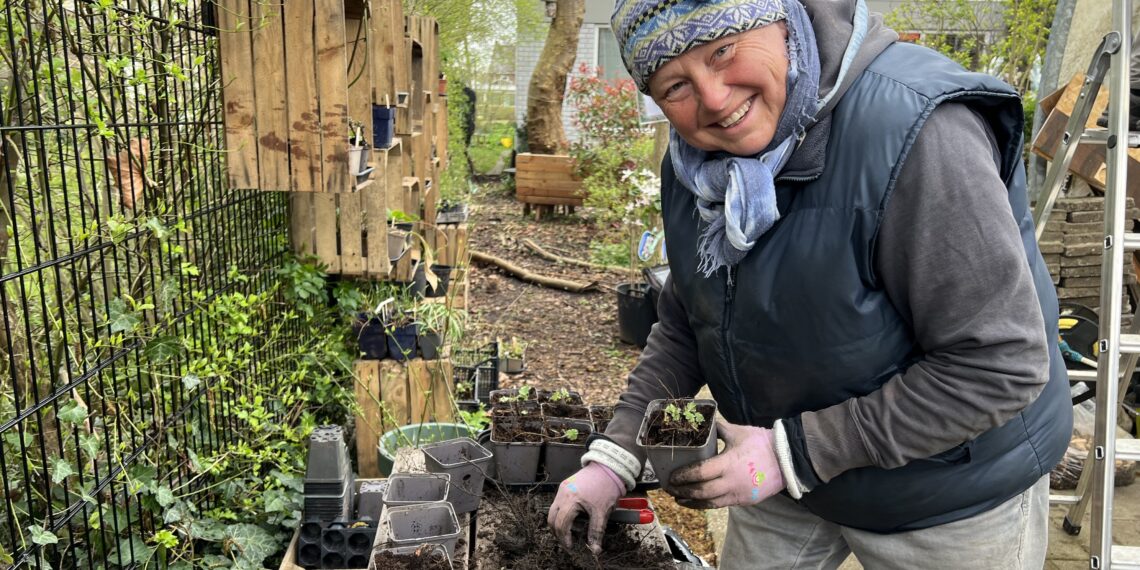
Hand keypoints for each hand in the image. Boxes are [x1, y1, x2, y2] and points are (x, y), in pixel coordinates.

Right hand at [546, 462, 625, 553]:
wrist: (608, 468)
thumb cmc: (606, 489)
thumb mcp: (602, 513)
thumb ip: (596, 532)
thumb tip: (595, 550)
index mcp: (571, 501)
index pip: (561, 524)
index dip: (564, 538)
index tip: (571, 546)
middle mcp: (562, 494)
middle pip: (552, 518)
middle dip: (558, 532)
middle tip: (567, 541)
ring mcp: (562, 489)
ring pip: (553, 511)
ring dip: (558, 523)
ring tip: (571, 531)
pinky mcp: (564, 486)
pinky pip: (558, 503)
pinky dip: (562, 513)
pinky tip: (574, 518)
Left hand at [669, 420, 784, 508]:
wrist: (787, 460)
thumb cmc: (761, 443)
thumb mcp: (738, 432)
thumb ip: (718, 428)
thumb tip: (702, 421)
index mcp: (729, 463)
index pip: (700, 473)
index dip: (683, 476)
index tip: (672, 476)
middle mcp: (732, 482)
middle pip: (701, 492)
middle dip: (683, 492)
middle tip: (670, 488)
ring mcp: (738, 494)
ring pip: (710, 503)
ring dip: (692, 503)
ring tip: (679, 499)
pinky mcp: (744, 501)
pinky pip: (721, 505)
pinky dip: (707, 504)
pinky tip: (698, 502)